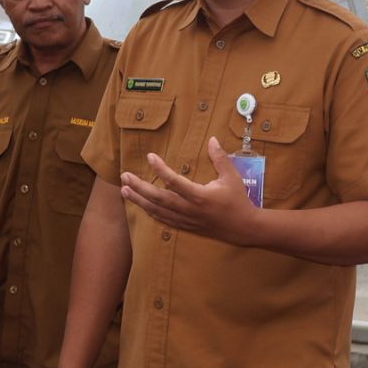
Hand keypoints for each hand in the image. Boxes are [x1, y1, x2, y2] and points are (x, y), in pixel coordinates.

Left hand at [118, 138, 256, 243]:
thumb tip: (212, 139)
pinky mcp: (186, 226)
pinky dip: (150, 212)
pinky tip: (140, 205)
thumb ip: (220, 158)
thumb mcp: (231, 176)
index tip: (150, 156)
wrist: (243, 228)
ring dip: (139, 200)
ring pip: (157, 210)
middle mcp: (189, 209)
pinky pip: (163, 220)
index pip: (174, 181)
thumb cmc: (238, 200)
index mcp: (199, 196)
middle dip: (139, 187)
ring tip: (124, 190)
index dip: (160, 169)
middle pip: (158, 198)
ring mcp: (185, 220)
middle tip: (125, 176)